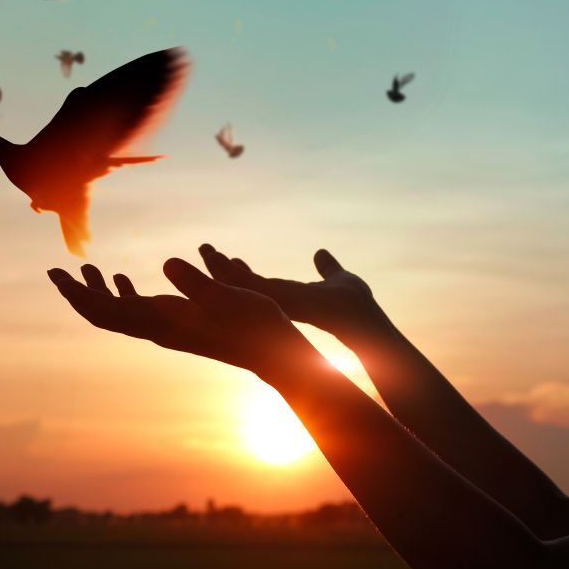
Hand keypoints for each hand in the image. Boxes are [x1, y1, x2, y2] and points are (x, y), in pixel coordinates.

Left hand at [47, 259, 320, 379]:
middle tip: (55, 271)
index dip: (77, 294)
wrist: (275, 354)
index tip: (55, 274)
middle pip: (103, 314)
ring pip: (119, 312)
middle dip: (77, 293)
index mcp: (162, 323)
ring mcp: (167, 328)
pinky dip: (123, 293)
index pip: (106, 311)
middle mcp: (158, 328)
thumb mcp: (229, 297)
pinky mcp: (179, 324)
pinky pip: (139, 310)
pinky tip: (121, 279)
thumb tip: (166, 263)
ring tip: (82, 269)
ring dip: (97, 292)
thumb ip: (197, 282)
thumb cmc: (256, 325)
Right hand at [197, 244, 388, 343]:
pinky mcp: (280, 299)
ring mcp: (277, 302)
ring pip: (241, 285)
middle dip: (222, 268)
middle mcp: (279, 303)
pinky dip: (233, 273)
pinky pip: (250, 285)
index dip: (242, 272)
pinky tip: (221, 261)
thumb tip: (321, 253)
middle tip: (205, 248)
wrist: (363, 320)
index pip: (259, 284)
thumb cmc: (356, 306)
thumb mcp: (339, 279)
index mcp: (289, 297)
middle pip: (242, 285)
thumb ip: (328, 268)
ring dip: (221, 268)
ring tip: (206, 251)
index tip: (229, 257)